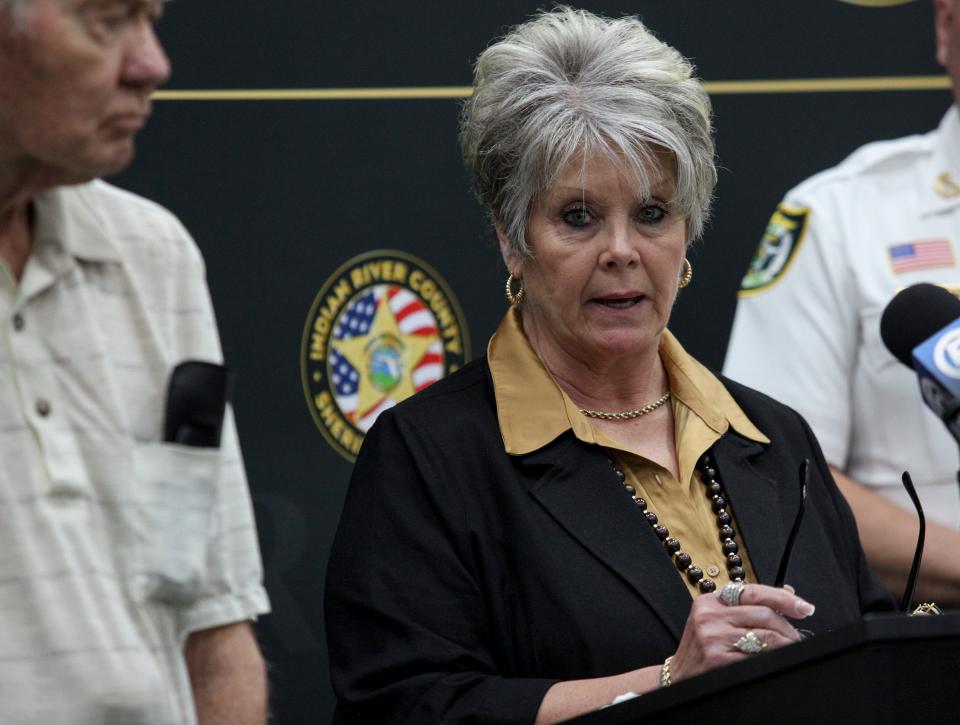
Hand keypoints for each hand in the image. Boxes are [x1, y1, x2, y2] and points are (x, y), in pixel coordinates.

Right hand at [669, 583, 813, 682]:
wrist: (679, 677)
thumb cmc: (702, 650)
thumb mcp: (716, 622)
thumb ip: (745, 608)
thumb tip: (787, 595)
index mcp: (710, 601)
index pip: (753, 592)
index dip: (783, 598)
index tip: (804, 607)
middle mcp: (710, 616)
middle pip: (764, 614)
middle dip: (788, 627)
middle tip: (797, 637)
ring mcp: (713, 637)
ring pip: (766, 636)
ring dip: (785, 645)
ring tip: (790, 650)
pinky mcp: (719, 659)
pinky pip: (758, 657)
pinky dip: (772, 659)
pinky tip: (774, 661)